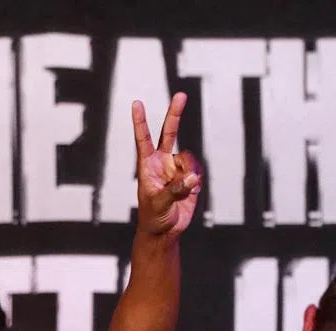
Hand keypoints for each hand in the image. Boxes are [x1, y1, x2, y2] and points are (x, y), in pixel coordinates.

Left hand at [133, 94, 201, 236]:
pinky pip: (198, 170)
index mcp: (147, 165)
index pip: (143, 139)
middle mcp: (161, 161)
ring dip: (190, 172)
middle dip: (175, 114)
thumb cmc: (153, 216)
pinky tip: (192, 192)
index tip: (136, 103)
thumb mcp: (159, 204)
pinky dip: (197, 181)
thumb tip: (191, 178)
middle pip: (169, 132)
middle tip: (181, 95)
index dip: (140, 122)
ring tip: (186, 189)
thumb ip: (174, 190)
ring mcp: (176, 167)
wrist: (164, 230)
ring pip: (189, 158)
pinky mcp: (189, 176)